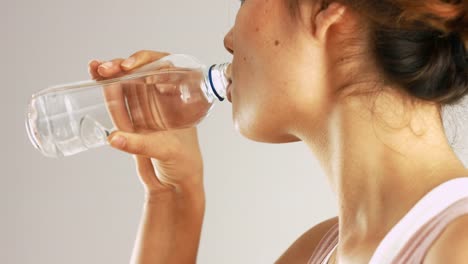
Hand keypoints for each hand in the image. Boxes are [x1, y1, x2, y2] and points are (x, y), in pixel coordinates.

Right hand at [88, 50, 203, 195]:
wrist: (174, 184)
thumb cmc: (184, 163)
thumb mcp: (166, 151)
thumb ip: (141, 145)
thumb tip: (113, 138)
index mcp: (179, 98)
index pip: (164, 69)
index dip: (146, 62)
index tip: (129, 66)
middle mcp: (163, 99)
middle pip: (141, 73)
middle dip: (122, 66)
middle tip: (106, 68)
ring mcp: (146, 108)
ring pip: (126, 84)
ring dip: (110, 74)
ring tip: (94, 68)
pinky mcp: (130, 120)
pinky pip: (117, 101)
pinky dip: (105, 90)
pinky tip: (94, 80)